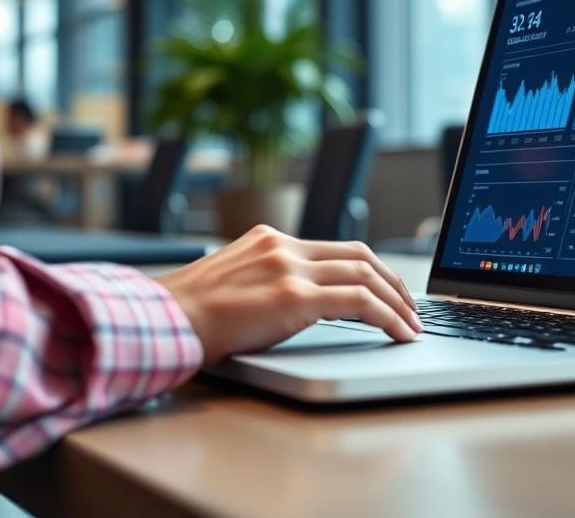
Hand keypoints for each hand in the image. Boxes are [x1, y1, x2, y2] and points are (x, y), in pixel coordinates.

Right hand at [159, 225, 421, 364]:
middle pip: (359, 256)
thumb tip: (299, 302)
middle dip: (393, 283)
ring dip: (397, 303)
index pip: (336, 249)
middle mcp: (284, 247)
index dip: (370, 270)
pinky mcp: (294, 296)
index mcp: (270, 240)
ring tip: (412, 325)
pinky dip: (387, 317)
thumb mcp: (234, 283)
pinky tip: (399, 333)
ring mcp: (290, 268)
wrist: (162, 320)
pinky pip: (358, 303)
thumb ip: (267, 281)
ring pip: (365, 277)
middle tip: (410, 307)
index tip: (386, 289)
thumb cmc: (189, 314)